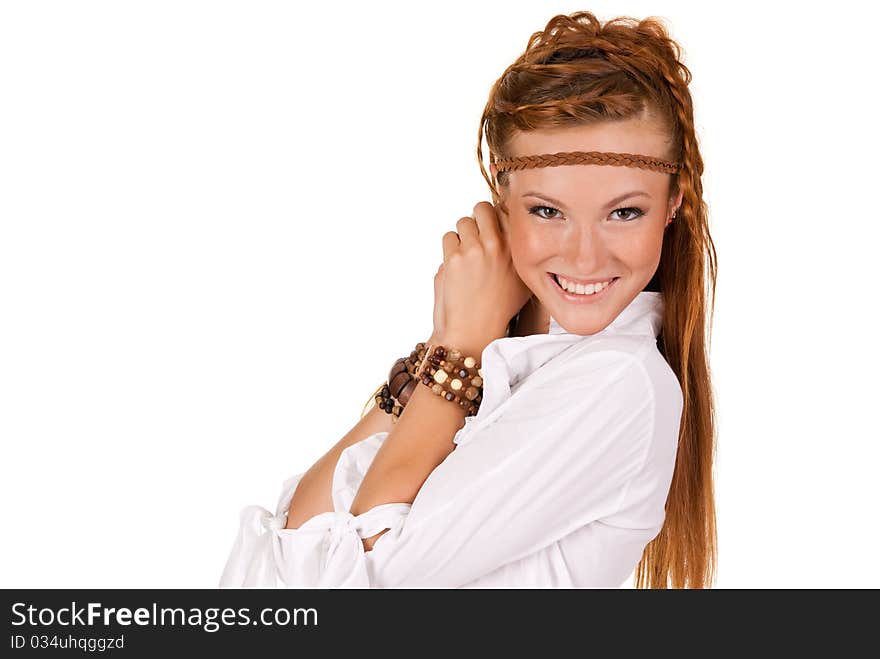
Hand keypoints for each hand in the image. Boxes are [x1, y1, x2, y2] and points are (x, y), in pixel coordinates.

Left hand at [431, 201, 531, 355]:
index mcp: (517, 250)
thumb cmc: (497, 312)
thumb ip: (517, 254)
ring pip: (462, 223)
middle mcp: (497, 246)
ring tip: (466, 257)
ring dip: (462, 235)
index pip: (506, 212)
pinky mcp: (453, 258)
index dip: (497, 217)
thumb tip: (508, 232)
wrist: (474, 332)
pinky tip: (456, 267)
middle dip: (477, 218)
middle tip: (476, 235)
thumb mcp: (521, 282)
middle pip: (482, 208)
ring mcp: (474, 250)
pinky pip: (448, 238)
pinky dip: (450, 250)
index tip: (493, 225)